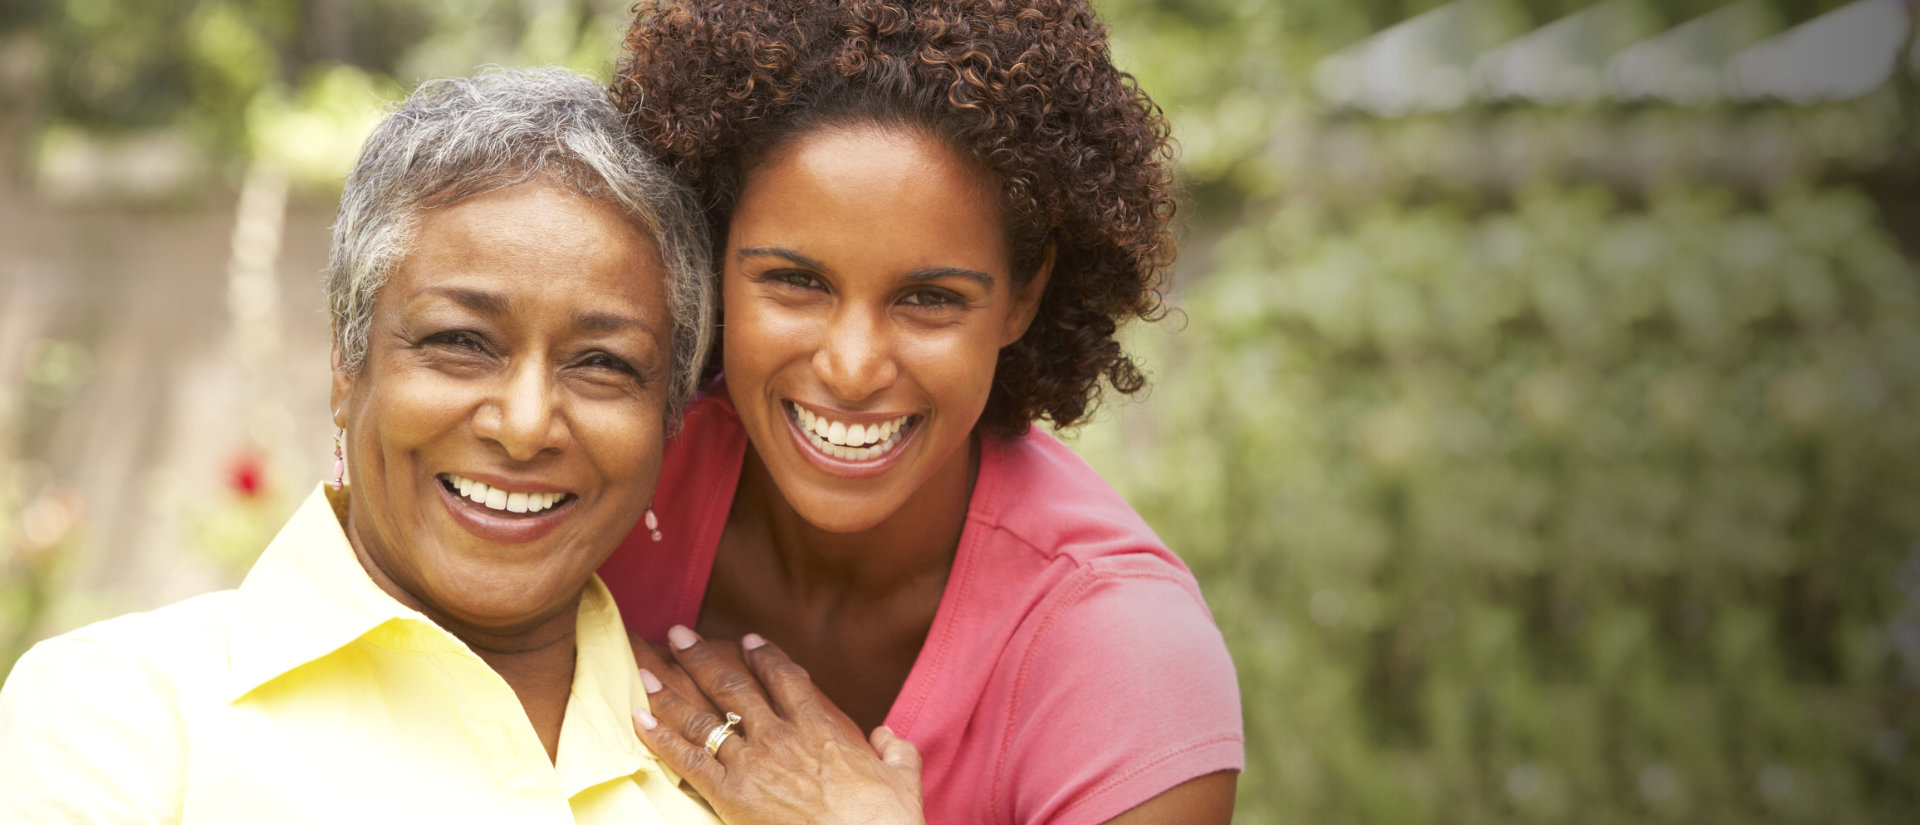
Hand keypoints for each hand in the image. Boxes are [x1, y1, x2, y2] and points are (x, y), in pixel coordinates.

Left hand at [631, 626, 923, 824]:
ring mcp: (753, 763)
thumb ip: (894, 751)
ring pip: (702, 717)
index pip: (786, 677)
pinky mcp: (730, 794)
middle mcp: (781, 735)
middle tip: (679, 633)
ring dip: (670, 690)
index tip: (748, 639)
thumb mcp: (903, 778)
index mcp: (821, 726)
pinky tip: (638, 718)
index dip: (764, 655)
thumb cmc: (886, 820)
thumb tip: (888, 737)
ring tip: (645, 668)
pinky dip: (660, 737)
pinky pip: (687, 759)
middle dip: (702, 656)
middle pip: (733, 685)